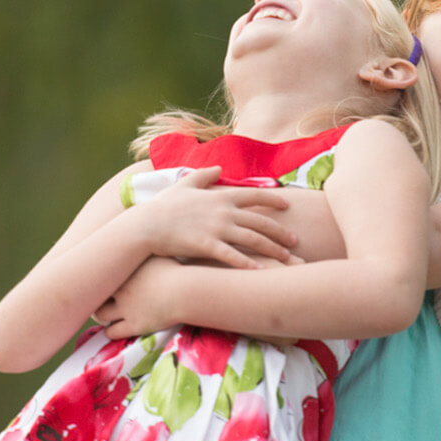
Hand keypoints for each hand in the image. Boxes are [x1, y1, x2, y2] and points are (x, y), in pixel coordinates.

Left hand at [94, 256, 185, 338]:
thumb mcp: (160, 255)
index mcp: (126, 271)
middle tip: (100, 298)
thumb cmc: (178, 271)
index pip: (102, 273)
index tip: (105, 279)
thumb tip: (151, 243)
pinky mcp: (133, 325)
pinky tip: (113, 329)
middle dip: (98, 296)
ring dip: (102, 315)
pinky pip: (112, 332)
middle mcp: (121, 289)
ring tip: (105, 315)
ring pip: (101, 314)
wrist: (186, 291)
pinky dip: (110, 331)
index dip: (102, 278)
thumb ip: (150, 252)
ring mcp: (125, 308)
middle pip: (97, 293)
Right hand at [134, 166, 295, 267]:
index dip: (274, 200)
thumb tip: (219, 168)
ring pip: (253, 239)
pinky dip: (250, 264)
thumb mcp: (184, 184)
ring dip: (273, 249)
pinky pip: (234, 257)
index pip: (255, 195)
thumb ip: (204, 175)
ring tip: (286, 258)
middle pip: (261, 221)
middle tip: (295, 241)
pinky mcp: (207, 246)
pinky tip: (262, 272)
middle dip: (281, 232)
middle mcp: (224, 211)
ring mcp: (217, 229)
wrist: (145, 225)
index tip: (288, 205)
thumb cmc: (163, 206)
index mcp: (221, 195)